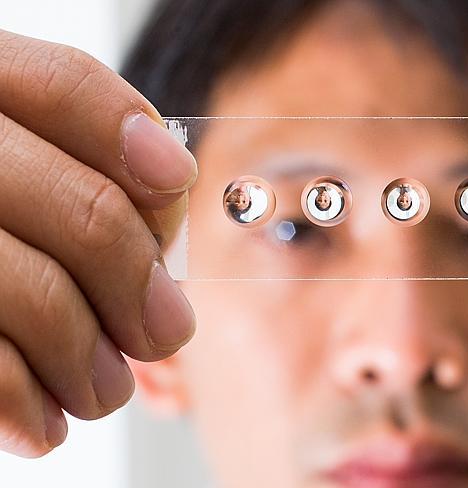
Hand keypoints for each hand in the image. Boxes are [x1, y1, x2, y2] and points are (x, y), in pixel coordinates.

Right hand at [0, 30, 197, 456]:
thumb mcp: (16, 166)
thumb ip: (79, 165)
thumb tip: (169, 189)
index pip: (66, 88)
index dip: (133, 138)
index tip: (176, 182)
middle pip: (85, 208)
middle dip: (139, 284)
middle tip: (164, 333)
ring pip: (36, 290)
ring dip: (88, 358)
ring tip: (104, 389)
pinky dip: (22, 402)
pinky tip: (43, 423)